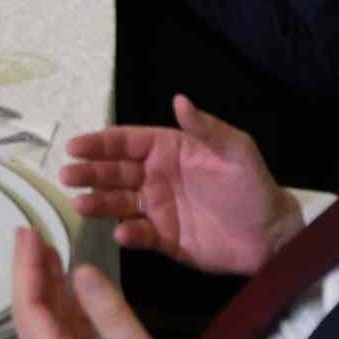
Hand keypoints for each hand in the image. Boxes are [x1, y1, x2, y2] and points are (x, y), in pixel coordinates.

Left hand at [10, 228, 213, 338]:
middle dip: (28, 275)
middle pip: (31, 320)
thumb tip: (81, 269)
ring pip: (48, 330)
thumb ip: (112, 315)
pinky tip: (74, 290)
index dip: (26, 270)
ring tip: (48, 252)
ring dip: (46, 290)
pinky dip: (66, 310)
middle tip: (30, 234)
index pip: (31, 314)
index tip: (27, 232)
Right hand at [57, 96, 305, 274]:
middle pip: (114, 171)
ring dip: (98, 202)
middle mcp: (156, 177)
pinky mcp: (164, 239)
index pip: (126, 141)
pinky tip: (122, 233)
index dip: (100, 142)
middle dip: (89, 172)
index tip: (75, 145)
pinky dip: (128, 234)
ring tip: (80, 205)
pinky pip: (140, 234)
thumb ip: (206, 128)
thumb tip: (178, 99)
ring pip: (119, 202)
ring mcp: (158, 209)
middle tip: (67, 175)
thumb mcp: (235, 150)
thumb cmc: (252, 186)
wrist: (271, 235)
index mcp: (168, 149)